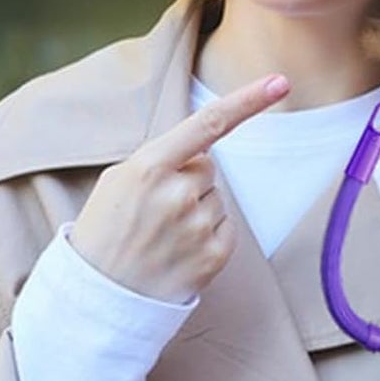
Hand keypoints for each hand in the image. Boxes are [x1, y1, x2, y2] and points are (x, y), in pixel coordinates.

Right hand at [70, 74, 289, 302]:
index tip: (280, 82)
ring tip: (162, 236)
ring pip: (217, 199)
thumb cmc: (105, 233)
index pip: (207, 125)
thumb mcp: (117, 182)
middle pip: (207, 168)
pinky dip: (208, 235)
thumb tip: (202, 152)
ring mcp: (198, 226)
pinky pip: (226, 227)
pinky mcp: (214, 255)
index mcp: (148, 168)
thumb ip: (160, 159)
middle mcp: (178, 194)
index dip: (247, 100)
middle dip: (188, 182)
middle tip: (154, 212)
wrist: (99, 298)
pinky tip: (178, 251)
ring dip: (196, 211)